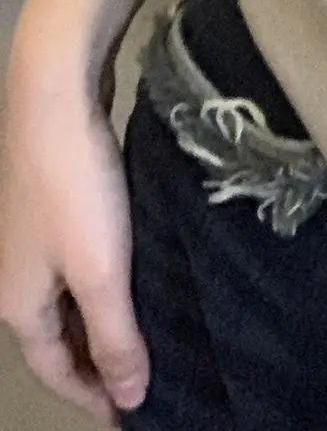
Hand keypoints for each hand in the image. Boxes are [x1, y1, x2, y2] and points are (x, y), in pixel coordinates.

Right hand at [0, 0, 149, 423]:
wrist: (55, 93)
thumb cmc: (75, 188)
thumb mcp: (101, 271)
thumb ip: (115, 336)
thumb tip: (128, 398)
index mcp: (17, 303)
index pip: (55, 369)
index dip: (93, 395)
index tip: (133, 413)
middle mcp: (14, 274)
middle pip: (56, 336)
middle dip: (95, 361)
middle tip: (143, 376)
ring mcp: (30, 234)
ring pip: (67, 297)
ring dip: (100, 320)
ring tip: (147, 331)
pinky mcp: (52, 199)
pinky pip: (77, 261)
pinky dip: (102, 280)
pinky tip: (136, 270)